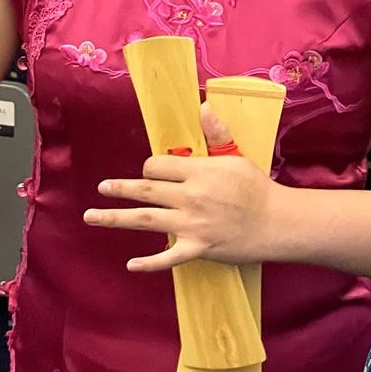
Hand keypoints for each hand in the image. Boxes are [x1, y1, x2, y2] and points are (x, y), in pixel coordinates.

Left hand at [84, 104, 281, 271]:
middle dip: (119, 189)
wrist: (278, 222)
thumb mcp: (236, 156)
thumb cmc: (256, 187)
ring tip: (92, 216)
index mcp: (198, 172)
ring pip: (146, 220)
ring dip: (115, 218)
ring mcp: (193, 225)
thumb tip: (203, 107)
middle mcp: (190, 197)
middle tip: (102, 188)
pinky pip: (168, 258)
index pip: (158, 166)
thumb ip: (216, 134)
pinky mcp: (199, 249)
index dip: (151, 169)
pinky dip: (149, 263)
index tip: (152, 174)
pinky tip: (131, 264)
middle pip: (145, 191)